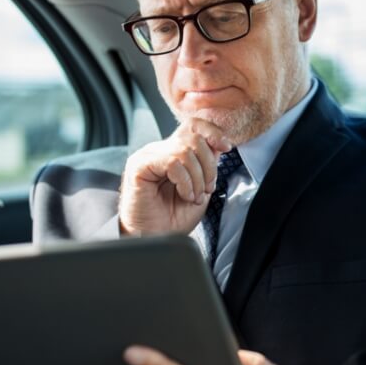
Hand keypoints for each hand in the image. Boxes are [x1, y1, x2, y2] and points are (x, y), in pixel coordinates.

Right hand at [119, 119, 232, 235]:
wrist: (154, 238)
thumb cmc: (173, 219)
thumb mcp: (200, 189)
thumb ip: (207, 166)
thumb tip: (218, 145)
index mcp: (173, 152)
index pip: (194, 126)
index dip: (213, 132)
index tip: (226, 148)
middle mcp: (159, 150)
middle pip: (194, 137)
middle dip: (209, 165)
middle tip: (206, 188)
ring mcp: (148, 156)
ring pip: (185, 150)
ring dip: (197, 177)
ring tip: (193, 196)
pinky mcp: (139, 166)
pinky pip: (172, 162)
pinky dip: (185, 181)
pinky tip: (184, 195)